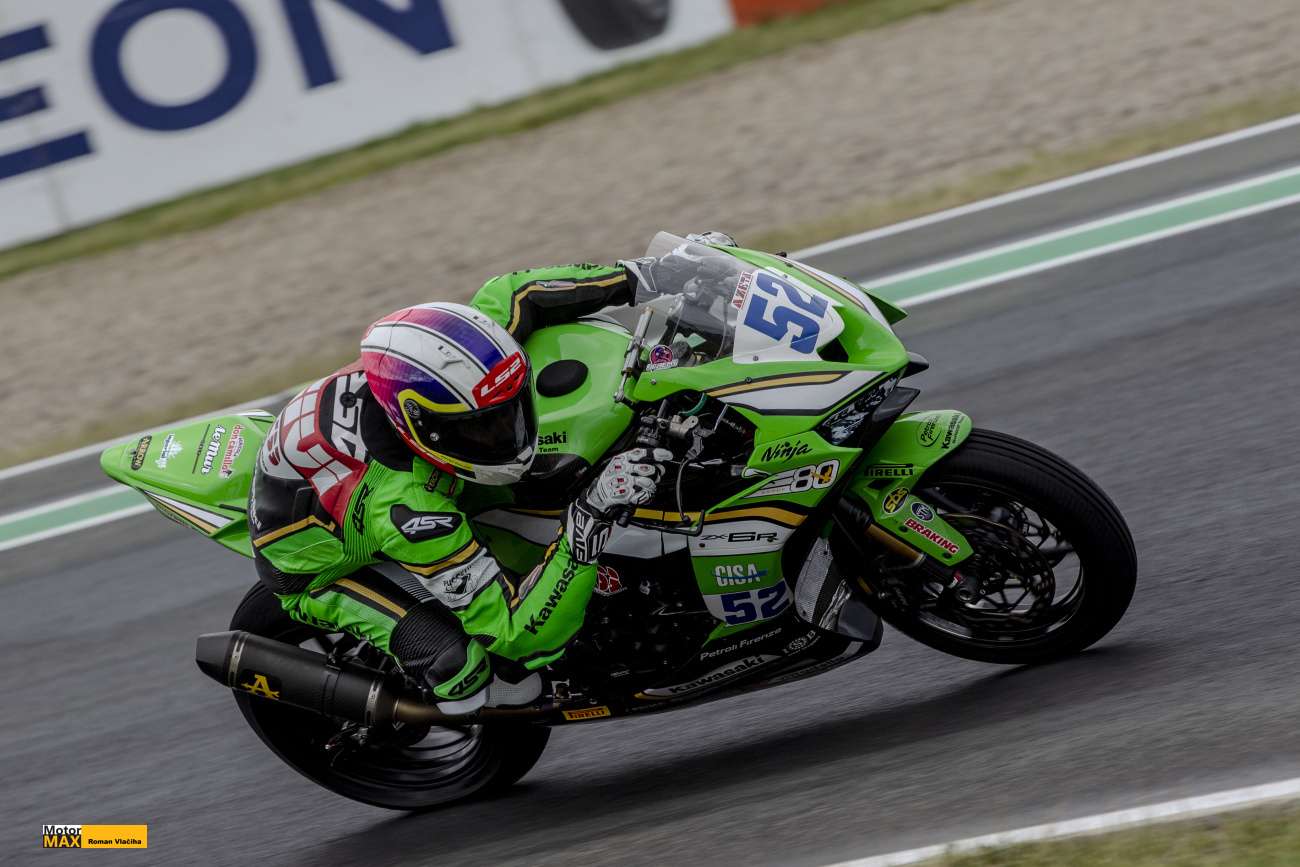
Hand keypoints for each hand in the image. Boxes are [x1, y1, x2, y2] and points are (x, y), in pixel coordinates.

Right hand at [565, 448, 672, 562]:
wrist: (598, 495)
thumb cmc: (612, 479)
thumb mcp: (621, 464)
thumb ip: (637, 461)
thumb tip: (657, 462)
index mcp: (622, 459)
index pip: (643, 453)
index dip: (658, 454)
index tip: (667, 455)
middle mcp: (623, 469)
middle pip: (648, 468)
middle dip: (657, 473)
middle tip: (657, 475)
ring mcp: (624, 482)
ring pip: (647, 481)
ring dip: (652, 485)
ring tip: (650, 486)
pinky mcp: (625, 494)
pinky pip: (642, 495)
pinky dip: (646, 495)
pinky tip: (643, 494)